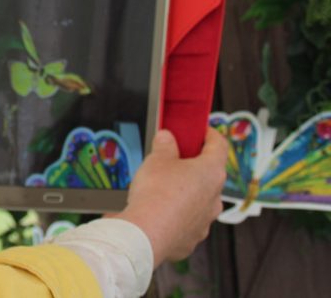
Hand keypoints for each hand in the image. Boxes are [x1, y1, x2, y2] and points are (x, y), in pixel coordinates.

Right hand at [113, 127, 228, 266]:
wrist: (147, 232)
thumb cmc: (156, 193)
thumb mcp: (157, 158)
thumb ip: (165, 145)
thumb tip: (168, 137)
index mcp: (212, 172)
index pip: (219, 145)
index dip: (209, 134)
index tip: (200, 130)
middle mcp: (215, 197)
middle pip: (208, 174)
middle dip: (192, 165)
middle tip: (172, 159)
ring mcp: (206, 220)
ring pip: (199, 199)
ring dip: (185, 191)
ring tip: (161, 188)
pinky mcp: (193, 237)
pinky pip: (187, 220)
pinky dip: (177, 213)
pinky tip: (159, 210)